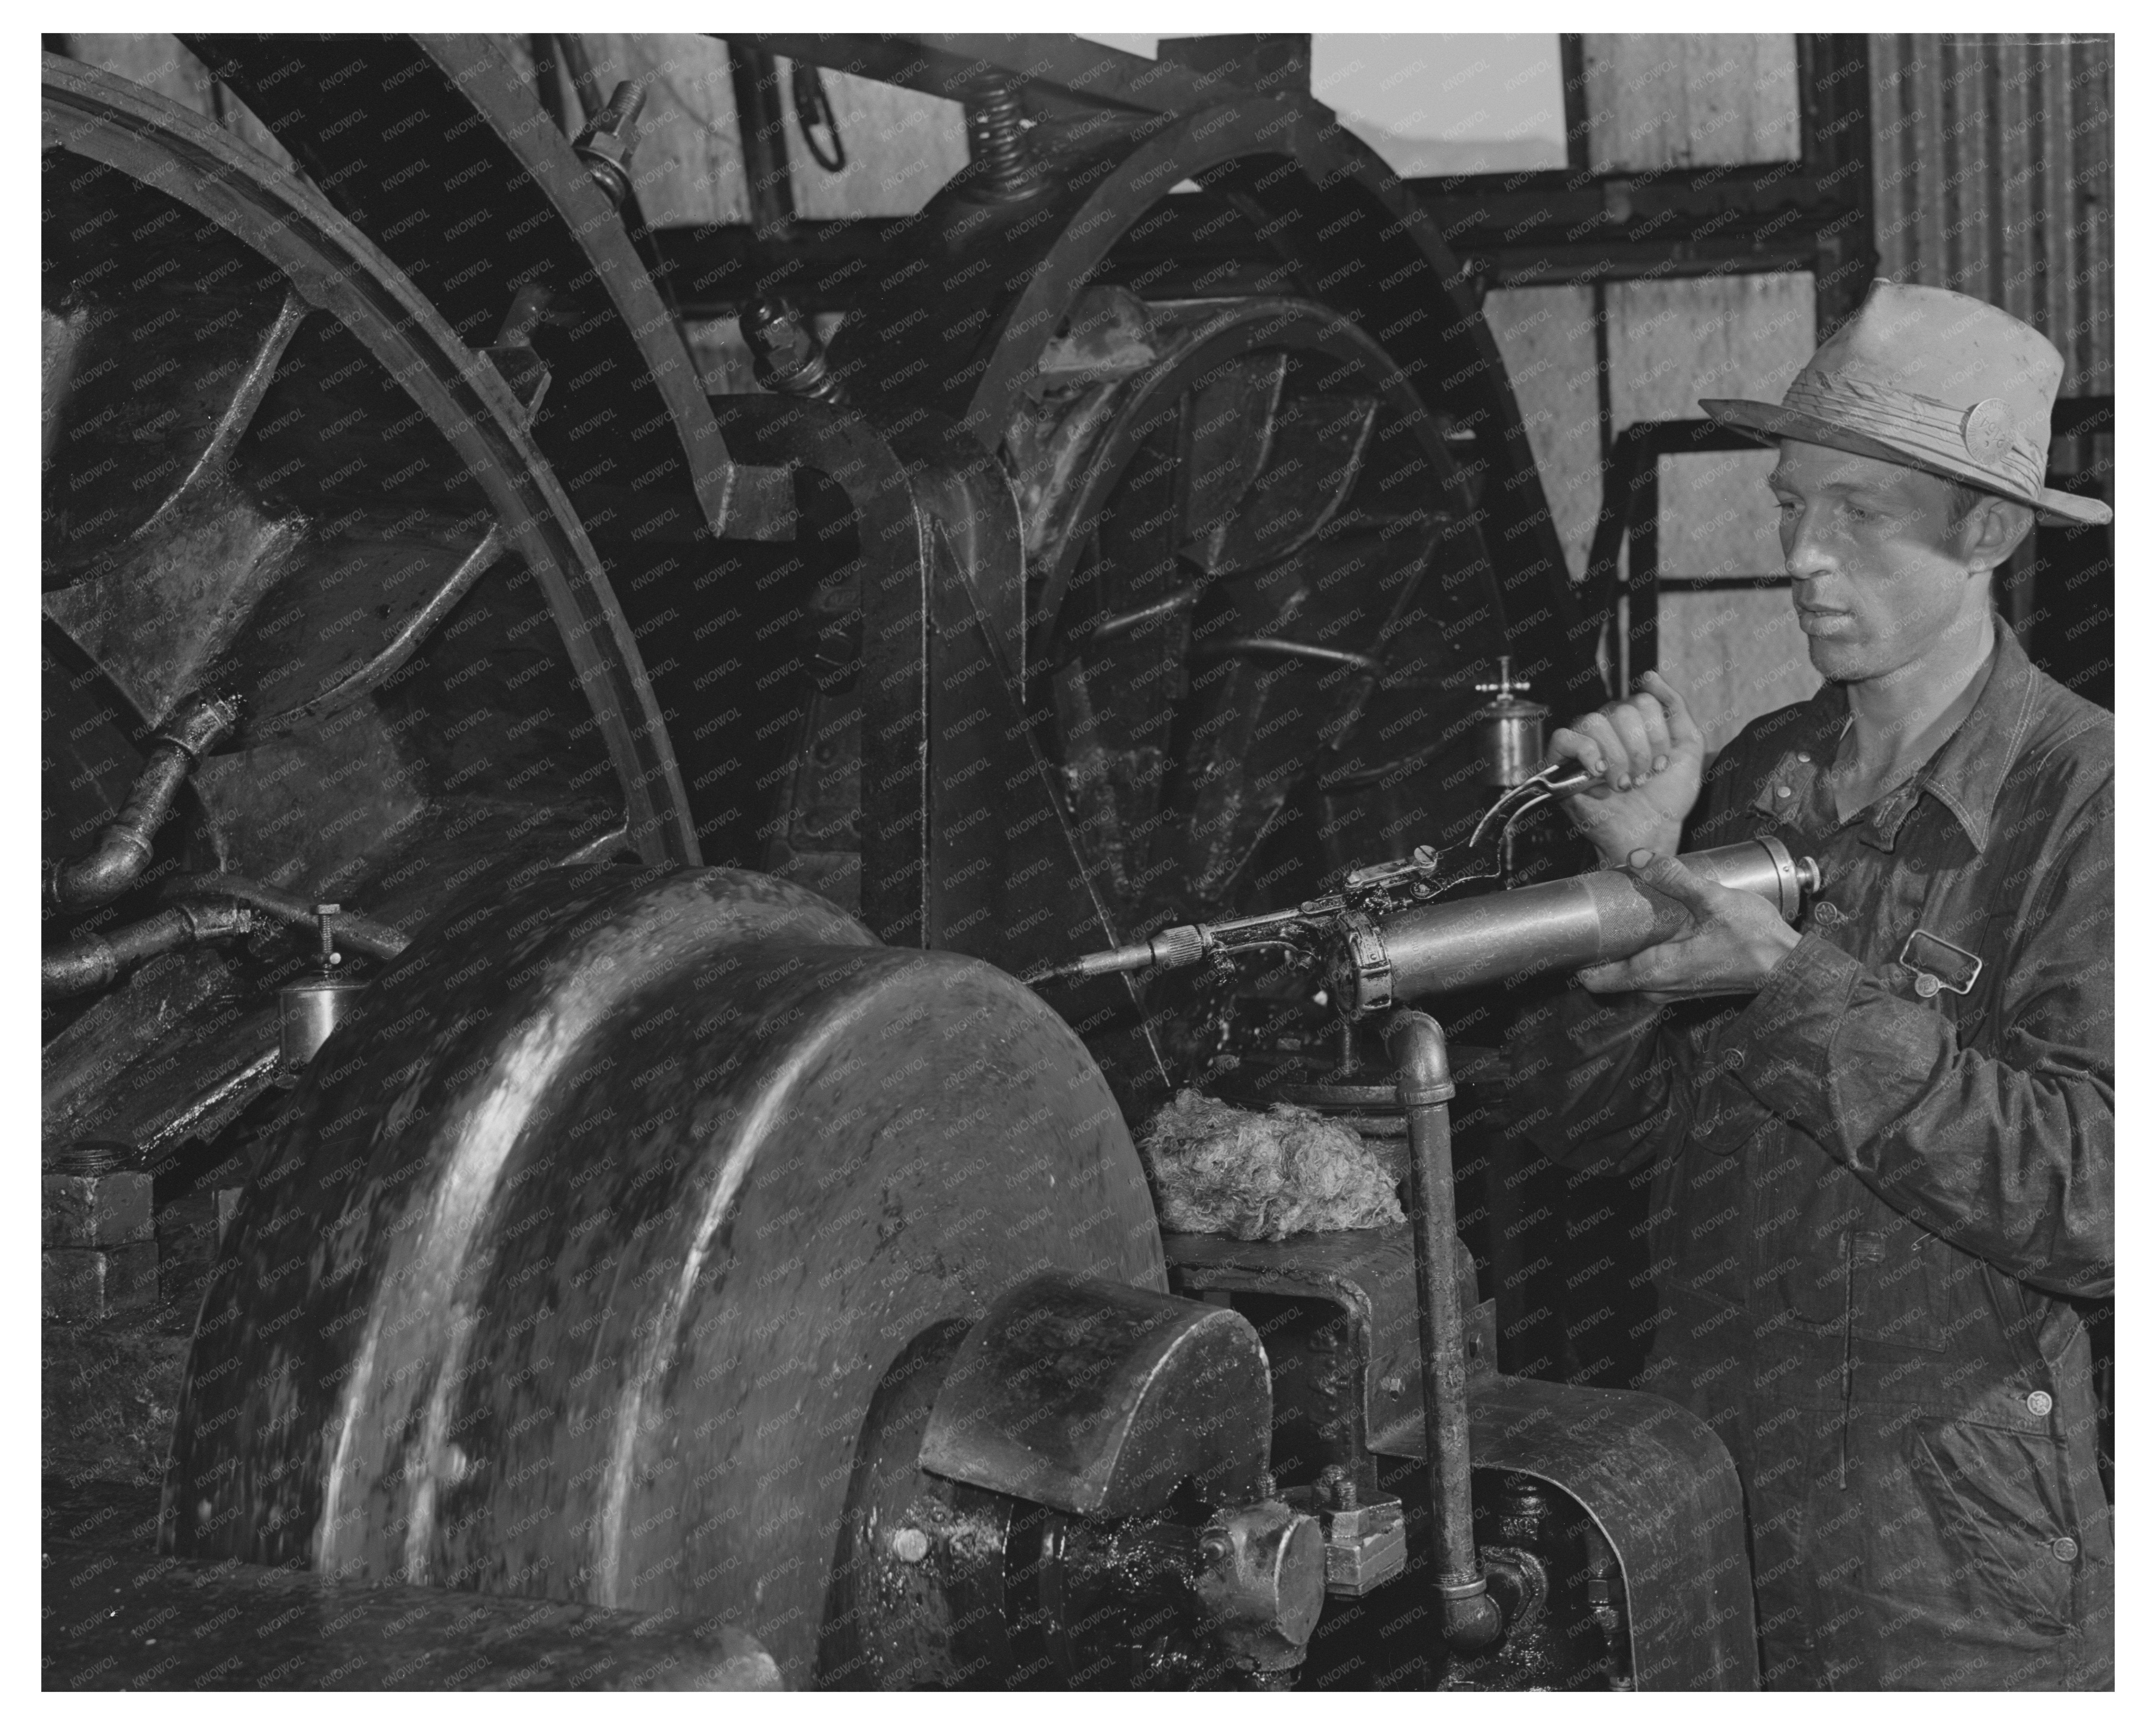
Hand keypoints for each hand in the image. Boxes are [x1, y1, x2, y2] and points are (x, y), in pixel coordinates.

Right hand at [1547, 670, 1705, 866]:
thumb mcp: (1687, 747)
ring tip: (1624, 783)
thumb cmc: (1667, 798)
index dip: (1657, 734)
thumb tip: (1649, 676)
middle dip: (1641, 751)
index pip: (1642, 701)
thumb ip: (1675, 707)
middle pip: (1622, 710)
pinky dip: (1587, 754)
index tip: (1661, 765)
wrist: (1651, 833)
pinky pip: (1565, 737)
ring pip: (1596, 721)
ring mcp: (1584, 745)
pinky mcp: (1562, 764)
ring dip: (1618, 759)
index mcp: (1632, 723)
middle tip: (1643, 778)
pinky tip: (1599, 773)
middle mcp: (1606, 729)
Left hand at [1578, 851, 1801, 997]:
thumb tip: (1638, 858)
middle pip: (1610, 973)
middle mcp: (1658, 988)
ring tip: (1626, 912)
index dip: (1580, 957)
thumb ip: (1675, 878)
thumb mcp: (1714, 901)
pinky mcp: (1686, 984)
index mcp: (1655, 972)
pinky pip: (1651, 971)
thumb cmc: (1756, 940)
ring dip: (1625, 947)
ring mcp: (1672, 989)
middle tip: (1602, 910)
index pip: (1596, 979)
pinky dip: (1645, 951)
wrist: (1790, 967)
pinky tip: (1655, 924)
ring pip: (1631, 972)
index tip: (1578, 929)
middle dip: (1602, 945)